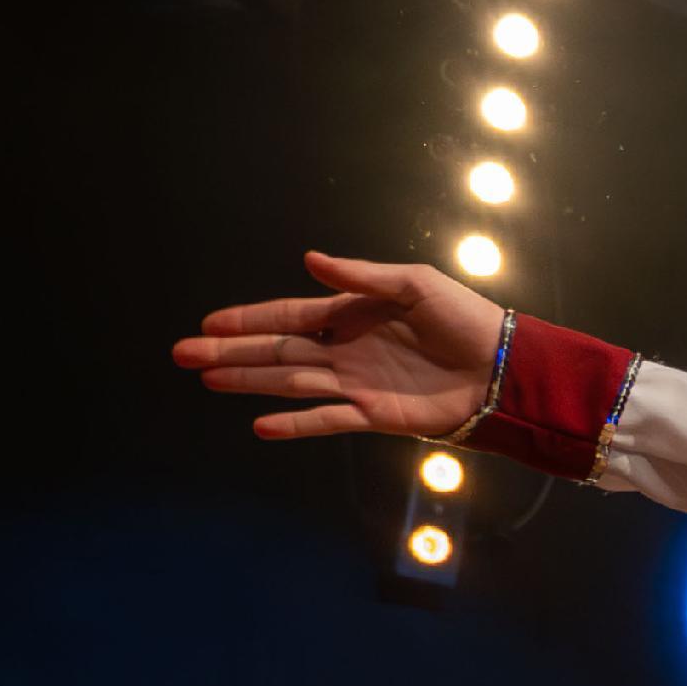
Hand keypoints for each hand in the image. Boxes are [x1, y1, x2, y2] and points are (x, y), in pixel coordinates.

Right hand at [171, 254, 506, 442]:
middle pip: (276, 351)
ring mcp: (357, 383)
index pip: (288, 315)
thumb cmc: (465, 318)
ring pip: (291, 383)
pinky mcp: (376, 413)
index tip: (209, 322)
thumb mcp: (414, 284)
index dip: (248, 319)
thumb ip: (361, 277)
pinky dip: (296, 423)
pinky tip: (261, 425)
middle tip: (182, 353)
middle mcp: (345, 349)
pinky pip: (327, 419)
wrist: (504, 367)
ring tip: (207, 380)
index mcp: (351, 314)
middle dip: (230, 352)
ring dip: (249, 383)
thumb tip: (310, 261)